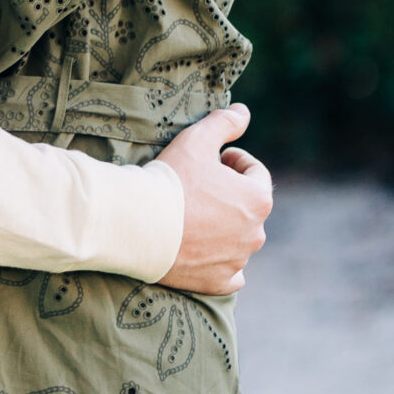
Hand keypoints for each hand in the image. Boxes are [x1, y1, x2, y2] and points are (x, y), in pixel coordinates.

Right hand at [156, 104, 270, 294]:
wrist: (136, 224)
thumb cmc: (169, 180)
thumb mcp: (197, 139)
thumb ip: (225, 122)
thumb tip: (244, 112)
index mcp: (258, 199)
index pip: (255, 173)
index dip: (233, 162)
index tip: (212, 161)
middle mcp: (256, 233)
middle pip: (247, 208)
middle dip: (229, 196)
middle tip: (197, 188)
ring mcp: (238, 260)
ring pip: (239, 240)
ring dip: (223, 228)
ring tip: (191, 217)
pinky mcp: (218, 282)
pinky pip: (230, 273)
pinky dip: (221, 263)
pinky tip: (202, 251)